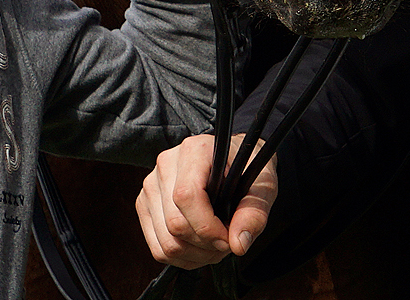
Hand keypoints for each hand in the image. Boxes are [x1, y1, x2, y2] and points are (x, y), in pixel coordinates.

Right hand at [136, 135, 277, 267]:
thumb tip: (238, 244)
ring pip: (166, 241)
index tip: (228, 239)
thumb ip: (254, 214)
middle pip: (175, 224)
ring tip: (216, 245)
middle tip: (227, 243)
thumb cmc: (247, 169)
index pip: (186, 196)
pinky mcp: (146, 205)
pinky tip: (200, 248)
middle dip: (206, 245)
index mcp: (195, 151)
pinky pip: (158, 247)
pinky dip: (182, 257)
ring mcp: (152, 185)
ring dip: (195, 255)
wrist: (235, 161)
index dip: (207, 228)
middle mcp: (167, 164)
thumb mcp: (263, 186)